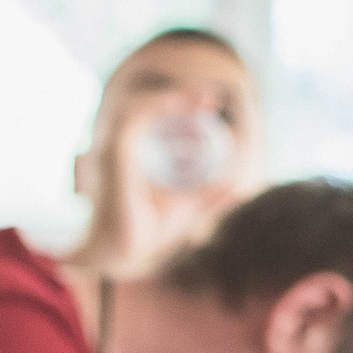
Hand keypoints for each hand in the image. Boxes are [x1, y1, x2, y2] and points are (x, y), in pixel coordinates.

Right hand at [68, 99, 252, 278]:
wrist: (125, 255)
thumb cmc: (148, 232)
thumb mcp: (189, 207)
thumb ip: (210, 196)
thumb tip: (237, 186)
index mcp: (132, 156)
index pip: (152, 118)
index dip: (180, 104)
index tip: (209, 102)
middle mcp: (119, 148)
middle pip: (145, 106)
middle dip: (180, 97)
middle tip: (211, 97)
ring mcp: (114, 151)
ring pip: (137, 106)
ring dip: (169, 97)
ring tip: (200, 99)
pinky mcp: (114, 157)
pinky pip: (131, 120)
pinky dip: (153, 106)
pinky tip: (177, 103)